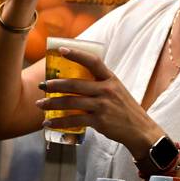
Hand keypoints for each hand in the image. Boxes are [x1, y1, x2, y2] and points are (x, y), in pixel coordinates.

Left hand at [37, 46, 163, 159]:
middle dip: (55, 85)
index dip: (77, 54)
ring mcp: (103, 106)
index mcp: (111, 79)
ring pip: (72, 103)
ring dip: (52, 104)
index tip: (61, 50)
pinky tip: (49, 123)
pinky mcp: (100, 121)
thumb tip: (76, 81)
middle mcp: (107, 90)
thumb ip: (100, 84)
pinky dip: (59, 122)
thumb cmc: (124, 109)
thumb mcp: (117, 90)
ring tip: (40, 105)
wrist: (139, 130)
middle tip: (42, 85)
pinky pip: (74, 120)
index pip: (93, 61)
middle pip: (75, 84)